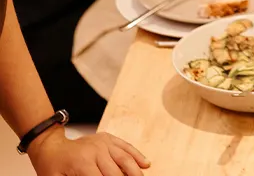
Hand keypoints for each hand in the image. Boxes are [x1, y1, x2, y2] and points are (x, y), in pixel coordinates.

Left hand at [28, 128, 149, 175]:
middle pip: (116, 171)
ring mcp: (104, 142)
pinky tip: (146, 164)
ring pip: (125, 158)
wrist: (51, 146)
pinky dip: (137, 155)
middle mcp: (96, 150)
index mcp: (83, 163)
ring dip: (136, 171)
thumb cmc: (51, 168)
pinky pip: (125, 146)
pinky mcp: (108, 138)